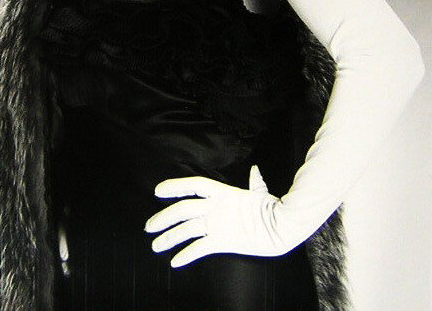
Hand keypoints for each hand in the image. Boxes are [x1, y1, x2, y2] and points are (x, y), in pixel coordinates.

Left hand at [144, 165, 289, 265]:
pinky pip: (199, 249)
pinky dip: (185, 256)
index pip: (192, 185)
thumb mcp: (260, 191)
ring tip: (155, 245)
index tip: (158, 191)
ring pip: (186, 230)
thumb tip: (255, 171)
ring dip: (168, 238)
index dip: (173, 186)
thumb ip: (254, 181)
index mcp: (222, 192)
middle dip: (163, 218)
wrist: (282, 224)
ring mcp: (217, 224)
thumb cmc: (273, 206)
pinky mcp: (223, 242)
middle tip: (149, 226)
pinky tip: (174, 262)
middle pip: (182, 210)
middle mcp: (215, 207)